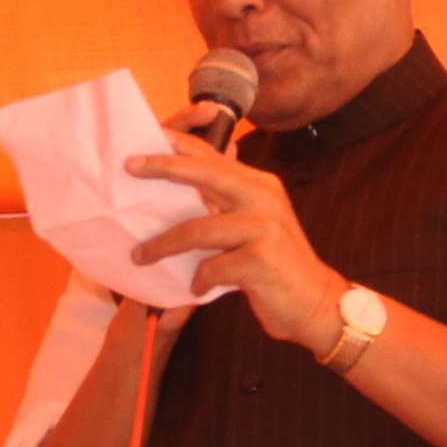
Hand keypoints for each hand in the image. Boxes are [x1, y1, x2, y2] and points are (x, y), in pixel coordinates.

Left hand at [122, 143, 350, 354]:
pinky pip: (213, 267)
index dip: (178, 146)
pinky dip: (199, 279)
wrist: (315, 304)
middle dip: (164, 168)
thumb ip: (225, 204)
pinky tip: (197, 287)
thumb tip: (181, 187)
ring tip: (140, 256)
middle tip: (130, 168)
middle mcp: (265, 199)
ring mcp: (265, 228)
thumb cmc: (275, 267)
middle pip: (206, 174)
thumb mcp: (254, 225)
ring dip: (163, 245)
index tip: (145, 142)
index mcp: (260, 186)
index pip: (214, 156)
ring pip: (199, 229)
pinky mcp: (262, 261)